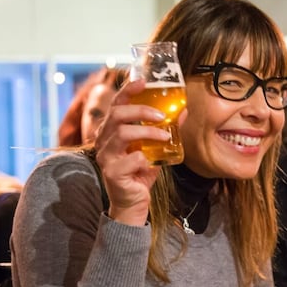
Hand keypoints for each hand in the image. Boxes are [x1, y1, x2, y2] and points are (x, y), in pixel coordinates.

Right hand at [94, 79, 177, 226]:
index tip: (144, 82)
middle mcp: (103, 142)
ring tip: (165, 135)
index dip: (128, 90)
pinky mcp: (112, 173)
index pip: (116, 105)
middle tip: (161, 115)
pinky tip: (151, 163)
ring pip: (123, 134)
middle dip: (141, 111)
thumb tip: (183, 113)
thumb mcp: (152, 149)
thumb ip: (161, 132)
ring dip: (147, 132)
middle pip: (117, 115)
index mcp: (110, 132)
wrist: (132, 204)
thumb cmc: (140, 174)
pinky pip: (132, 159)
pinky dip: (146, 159)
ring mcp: (106, 157)